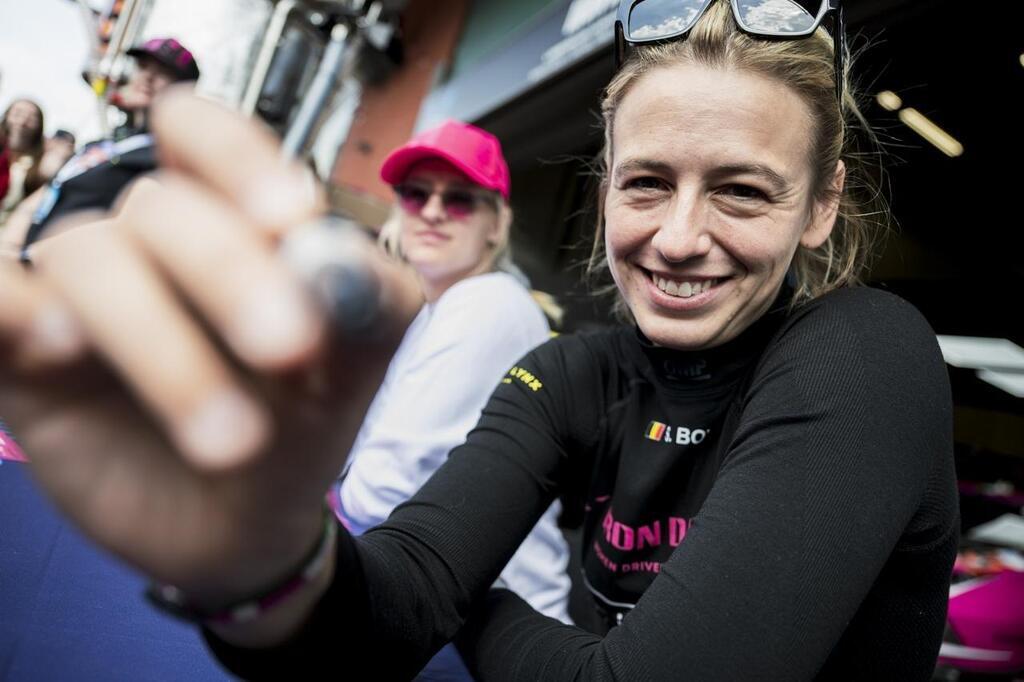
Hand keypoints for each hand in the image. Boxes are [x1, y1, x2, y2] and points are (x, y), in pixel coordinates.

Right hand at [0, 89, 420, 611]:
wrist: (245, 528)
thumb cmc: (297, 426)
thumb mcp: (352, 369)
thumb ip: (367, 304)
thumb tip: (338, 257)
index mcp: (226, 221)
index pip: (205, 137)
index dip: (240, 159)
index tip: (291, 218)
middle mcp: (145, 242)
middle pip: (162, 205)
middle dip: (229, 270)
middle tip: (291, 349)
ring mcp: (75, 294)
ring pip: (90, 256)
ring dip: (162, 341)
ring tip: (229, 438)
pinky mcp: (19, 355)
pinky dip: (13, 307)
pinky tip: (54, 346)